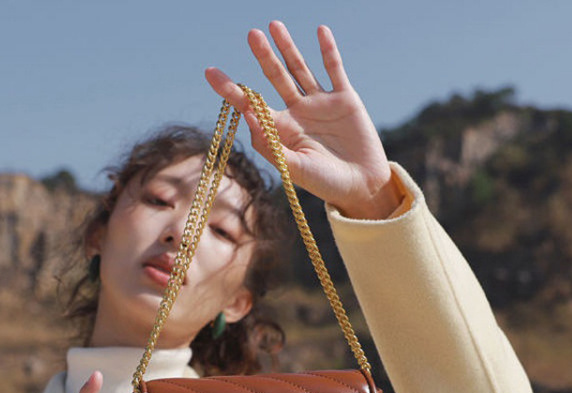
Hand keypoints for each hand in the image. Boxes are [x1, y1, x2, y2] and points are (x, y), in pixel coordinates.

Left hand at [205, 21, 401, 218]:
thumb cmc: (325, 184)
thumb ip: (274, 147)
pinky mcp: (344, 99)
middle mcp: (297, 113)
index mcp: (281, 131)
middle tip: (251, 35)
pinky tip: (320, 31)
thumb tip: (248, 116)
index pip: (251, 105)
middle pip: (275, 78)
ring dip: (287, 48)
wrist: (361, 187)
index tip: (210, 73)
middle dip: (263, 57)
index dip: (232, 90)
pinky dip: (328, 51)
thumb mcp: (296, 170)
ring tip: (273, 25)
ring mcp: (319, 103)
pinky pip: (334, 70)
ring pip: (300, 69)